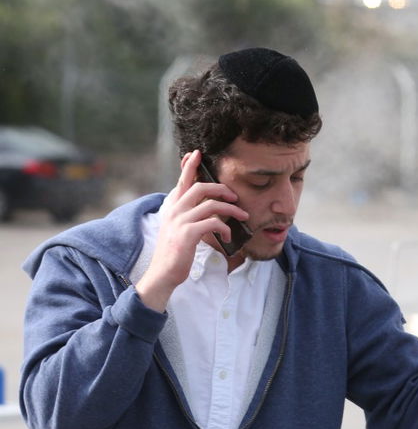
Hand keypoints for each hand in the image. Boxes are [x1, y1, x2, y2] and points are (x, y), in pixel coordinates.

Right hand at [135, 150, 247, 311]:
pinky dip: (225, 228)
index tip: (196, 153)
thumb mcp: (179, 228)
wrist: (163, 274)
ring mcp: (179, 222)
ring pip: (210, 204)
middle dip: (221, 188)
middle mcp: (174, 210)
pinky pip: (213, 223)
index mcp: (171, 207)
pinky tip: (229, 236)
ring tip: (242, 215)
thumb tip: (209, 206)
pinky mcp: (187, 235)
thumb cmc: (176, 252)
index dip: (189, 166)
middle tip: (234, 195)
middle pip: (199, 187)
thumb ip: (189, 214)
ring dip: (231, 209)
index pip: (181, 181)